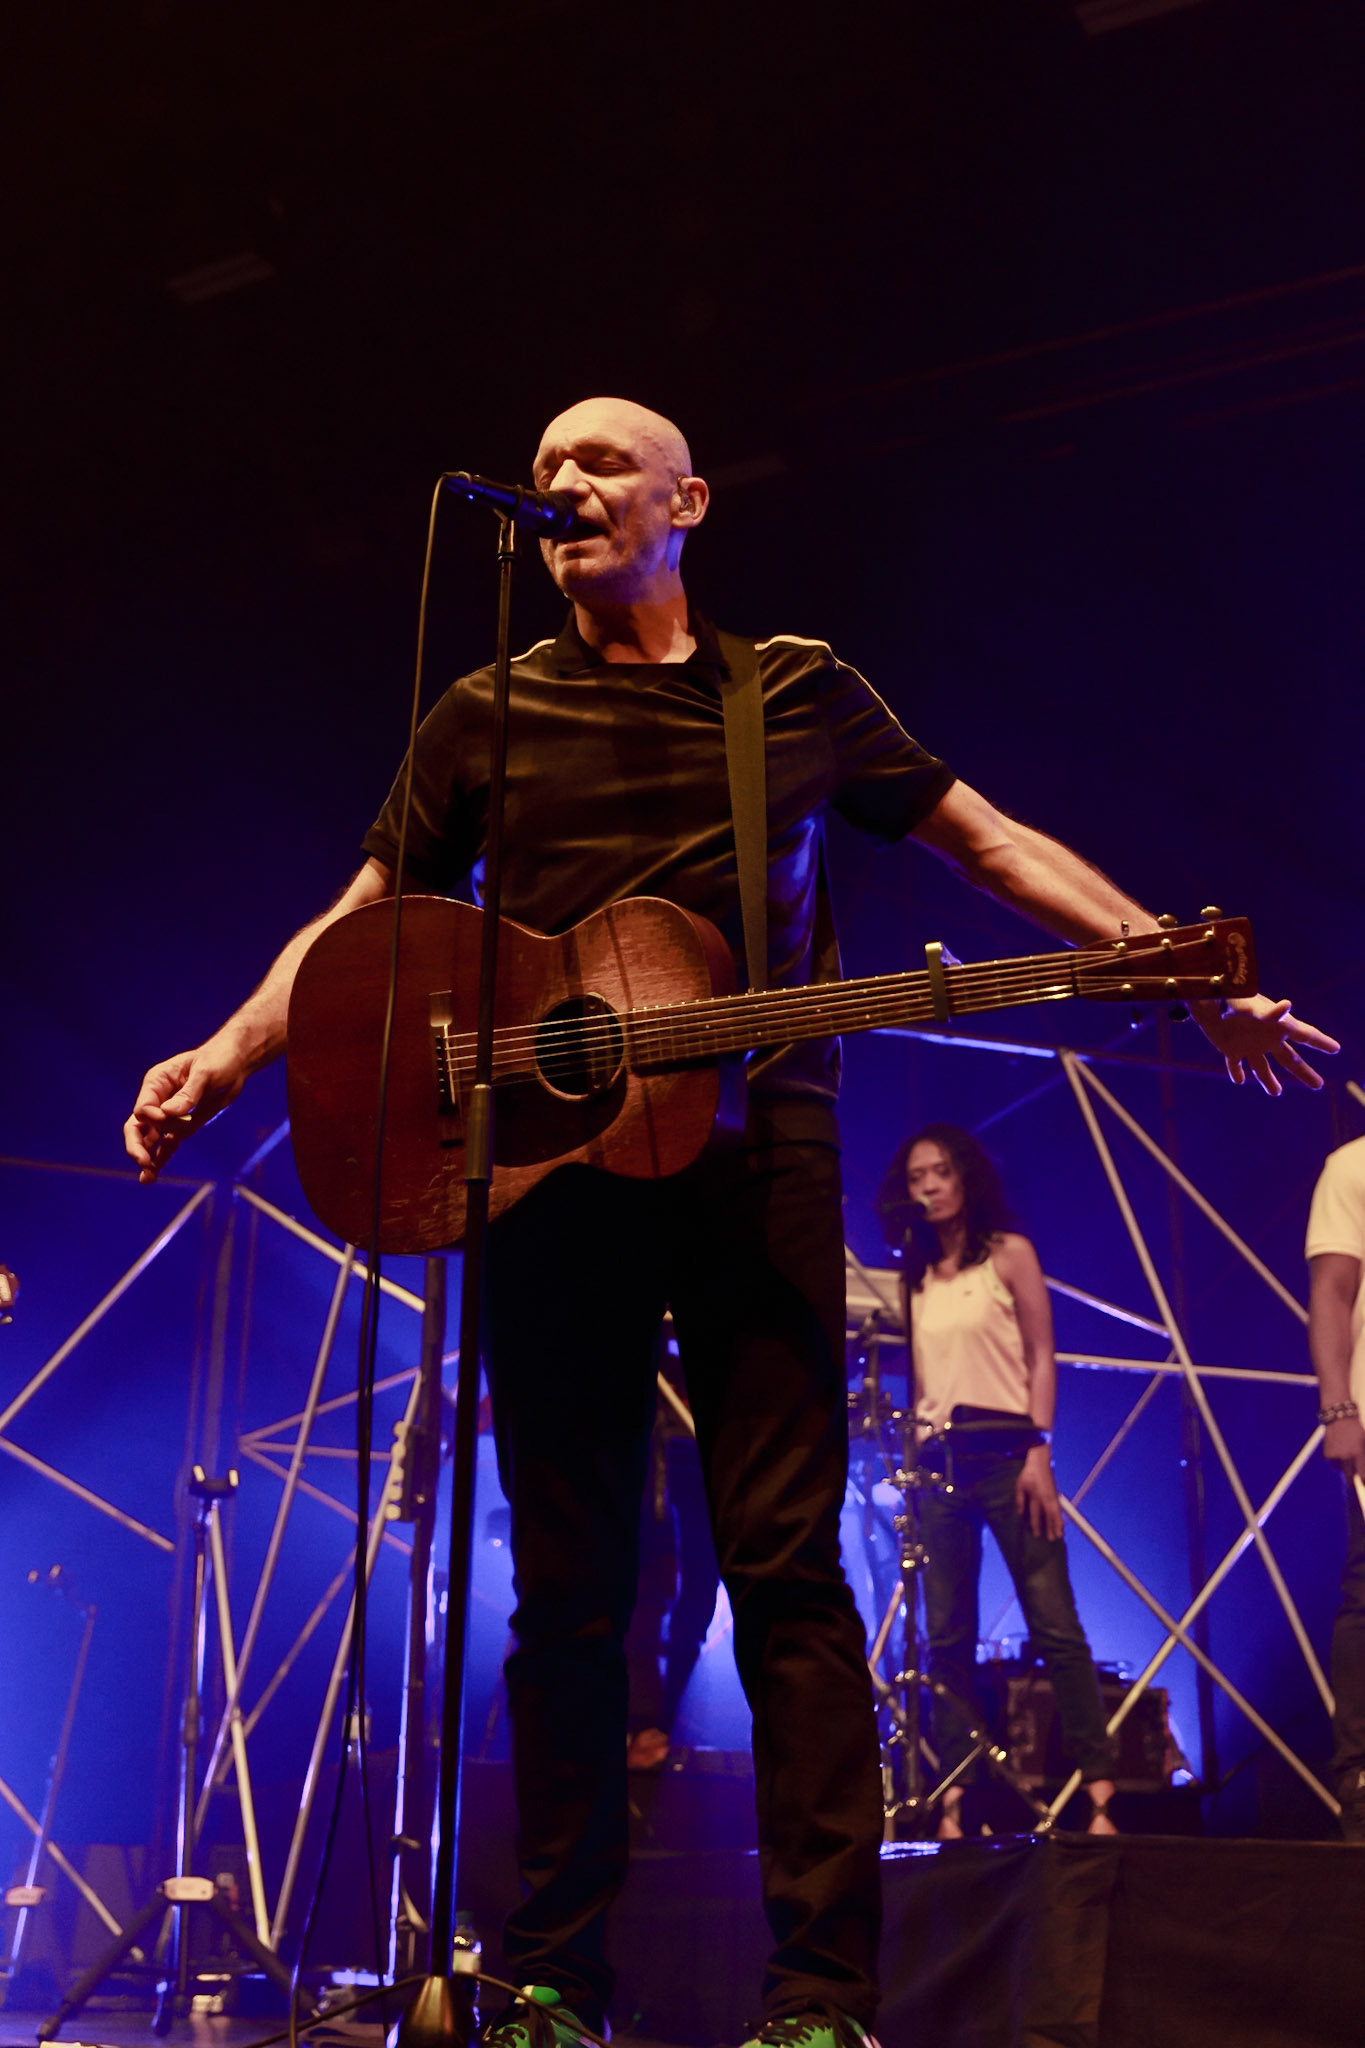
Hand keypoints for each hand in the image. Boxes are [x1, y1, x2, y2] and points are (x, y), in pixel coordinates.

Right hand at [123, 1035, 250, 1182]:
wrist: (235, 1064)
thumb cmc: (218, 1060)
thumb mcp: (204, 1073)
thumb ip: (188, 1094)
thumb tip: (168, 1114)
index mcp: (157, 1082)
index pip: (144, 1107)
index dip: (151, 1118)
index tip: (165, 1119)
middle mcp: (159, 1099)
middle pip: (138, 1126)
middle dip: (138, 1145)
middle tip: (144, 1162)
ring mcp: (170, 1114)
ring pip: (151, 1139)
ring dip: (148, 1158)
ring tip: (148, 1178)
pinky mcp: (184, 1124)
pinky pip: (169, 1143)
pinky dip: (162, 1157)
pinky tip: (155, 1173)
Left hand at [1015, 1444, 1062, 1539]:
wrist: (1040, 1462)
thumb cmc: (1028, 1474)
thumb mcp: (1020, 1486)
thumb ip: (1020, 1500)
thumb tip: (1020, 1513)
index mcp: (1035, 1495)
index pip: (1036, 1513)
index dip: (1036, 1524)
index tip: (1036, 1534)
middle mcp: (1045, 1497)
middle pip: (1049, 1515)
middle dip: (1050, 1527)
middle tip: (1051, 1539)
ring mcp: (1052, 1496)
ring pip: (1056, 1512)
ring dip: (1058, 1524)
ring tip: (1060, 1535)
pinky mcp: (1055, 1495)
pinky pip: (1059, 1508)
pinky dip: (1060, 1517)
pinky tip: (1062, 1524)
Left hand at [1192, 994, 1338, 1095]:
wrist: (1206, 1000)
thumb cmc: (1231, 999)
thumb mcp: (1251, 1005)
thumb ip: (1269, 1011)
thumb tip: (1287, 1006)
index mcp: (1277, 1026)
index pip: (1305, 1035)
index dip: (1321, 1042)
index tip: (1336, 1048)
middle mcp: (1266, 1037)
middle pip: (1290, 1059)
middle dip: (1304, 1072)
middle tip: (1319, 1085)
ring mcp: (1249, 1044)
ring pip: (1262, 1068)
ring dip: (1269, 1081)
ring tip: (1276, 1092)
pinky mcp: (1230, 1049)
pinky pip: (1234, 1065)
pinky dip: (1236, 1072)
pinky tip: (1239, 1080)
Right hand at [1323, 1414, 1364, 1482]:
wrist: (1339, 1416)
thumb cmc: (1355, 1428)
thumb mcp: (1363, 1441)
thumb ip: (1363, 1455)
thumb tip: (1360, 1469)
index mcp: (1359, 1452)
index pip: (1362, 1473)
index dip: (1363, 1480)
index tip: (1363, 1484)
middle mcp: (1347, 1455)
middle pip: (1349, 1476)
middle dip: (1351, 1481)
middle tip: (1351, 1483)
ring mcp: (1336, 1454)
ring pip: (1339, 1468)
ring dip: (1341, 1466)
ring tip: (1343, 1454)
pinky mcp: (1327, 1453)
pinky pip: (1331, 1461)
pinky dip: (1334, 1458)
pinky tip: (1336, 1449)